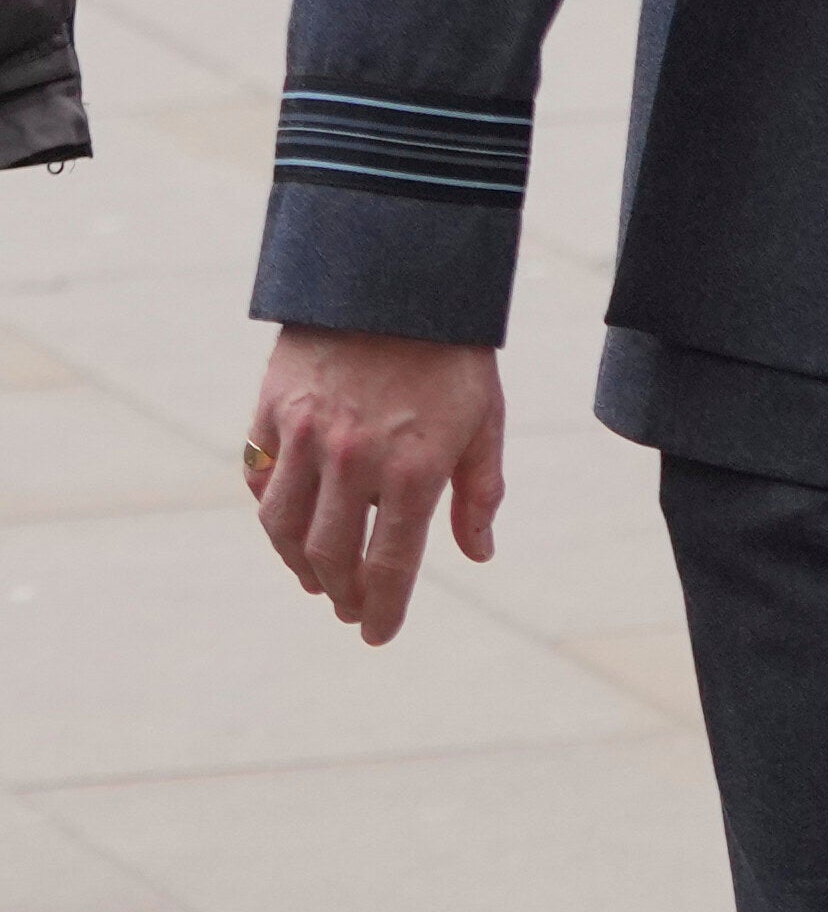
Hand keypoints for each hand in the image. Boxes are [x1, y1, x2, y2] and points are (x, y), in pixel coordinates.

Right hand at [248, 329, 504, 645]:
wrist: (397, 277)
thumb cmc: (453, 355)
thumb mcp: (485, 423)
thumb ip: (479, 493)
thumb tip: (478, 554)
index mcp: (413, 470)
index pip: (389, 565)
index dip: (383, 609)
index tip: (377, 634)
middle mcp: (352, 459)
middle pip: (329, 554)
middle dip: (340, 593)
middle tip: (350, 609)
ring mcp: (304, 434)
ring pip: (280, 524)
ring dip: (296, 563)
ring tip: (316, 580)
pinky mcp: (271, 409)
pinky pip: (258, 475)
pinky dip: (268, 508)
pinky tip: (286, 524)